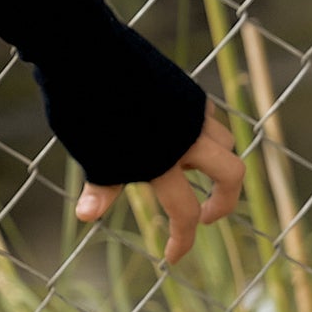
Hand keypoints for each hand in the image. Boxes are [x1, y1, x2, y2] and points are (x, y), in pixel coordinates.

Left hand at [75, 102, 241, 264]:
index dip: (182, 240)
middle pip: (231, 174)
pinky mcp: (186, 89)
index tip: (172, 257)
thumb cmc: (80, 109)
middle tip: (207, 215)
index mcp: (160, 163)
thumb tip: (86, 217)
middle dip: (225, 200)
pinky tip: (179, 133)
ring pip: (223, 141)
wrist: (86, 54)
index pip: (183, 213)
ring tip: (185, 169)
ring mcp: (190, 111)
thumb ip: (101, 183)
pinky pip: (206, 116)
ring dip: (213, 162)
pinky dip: (201, 131)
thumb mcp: (91, 152)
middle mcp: (186, 138)